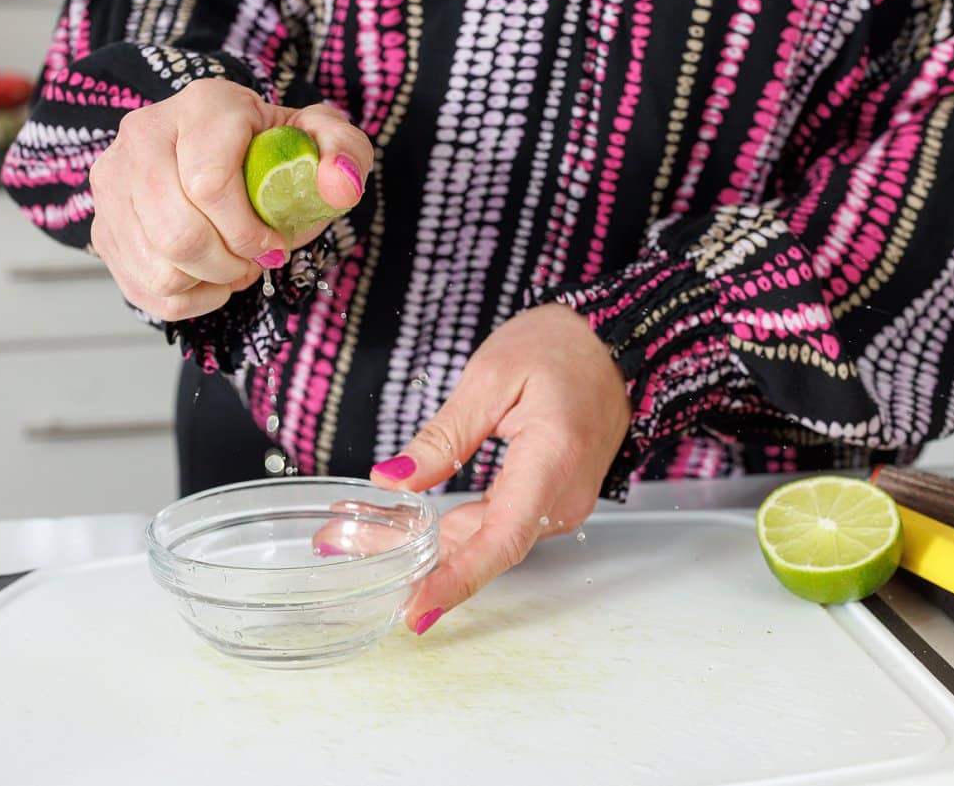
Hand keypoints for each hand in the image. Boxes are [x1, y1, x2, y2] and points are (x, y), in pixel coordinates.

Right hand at [87, 79, 371, 320]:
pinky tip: (207, 278)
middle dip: (230, 265)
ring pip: (159, 268)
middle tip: (254, 262)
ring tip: (233, 266)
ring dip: (209, 283)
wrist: (223, 150)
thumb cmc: (275, 150)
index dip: (249, 233)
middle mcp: (143, 136)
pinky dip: (187, 300)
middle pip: (178, 234)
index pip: (209, 186)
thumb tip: (339, 186)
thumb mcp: (322, 139)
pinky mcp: (103, 225)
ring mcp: (113, 182)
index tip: (276, 246)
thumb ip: (344, 153)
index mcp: (202, 107)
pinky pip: (143, 290)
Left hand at [338, 303, 631, 633]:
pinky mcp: (547, 500)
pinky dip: (450, 530)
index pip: (501, 540)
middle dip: (414, 560)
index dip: (456, 580)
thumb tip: (393, 480)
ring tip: (361, 535)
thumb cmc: (561, 349)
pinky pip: (496, 526)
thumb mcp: (490, 377)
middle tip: (343, 546)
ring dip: (427, 545)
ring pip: (485, 540)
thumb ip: (443, 436)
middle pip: (484, 546)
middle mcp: (562, 497)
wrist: (610, 345)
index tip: (415, 607)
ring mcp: (558, 503)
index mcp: (552, 461)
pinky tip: (407, 526)